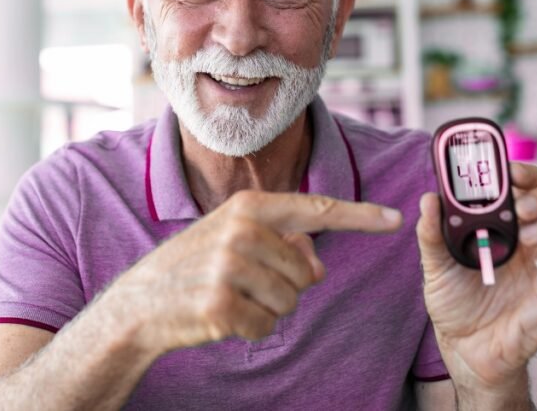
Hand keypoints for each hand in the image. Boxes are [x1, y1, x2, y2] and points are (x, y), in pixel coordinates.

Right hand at [100, 190, 402, 354]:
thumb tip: (317, 267)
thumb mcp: (234, 240)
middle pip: (307, 273)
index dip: (361, 216)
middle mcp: (242, 230)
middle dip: (286, 287)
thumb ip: (282, 243)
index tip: (396, 218)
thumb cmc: (194, 268)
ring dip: (267, 309)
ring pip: (290, 302)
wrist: (140, 302)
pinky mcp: (220, 304)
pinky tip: (221, 317)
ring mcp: (229, 266)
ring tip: (230, 297)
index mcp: (248, 207)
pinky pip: (266, 326)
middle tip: (244, 284)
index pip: (317, 210)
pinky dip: (249, 329)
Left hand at [416, 162, 536, 392]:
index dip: (528, 172)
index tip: (510, 172)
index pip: (533, 183)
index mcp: (509, 223)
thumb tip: (429, 199)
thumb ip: (432, 233)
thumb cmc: (455, 302)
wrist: (466, 347)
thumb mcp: (436, 265)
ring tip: (528, 239)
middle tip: (522, 208)